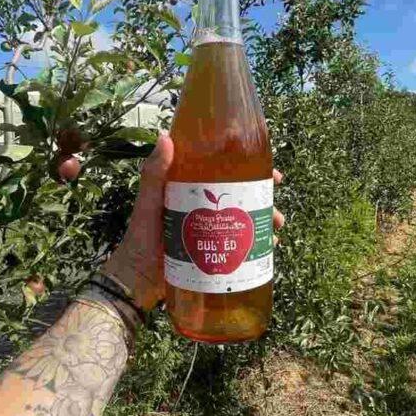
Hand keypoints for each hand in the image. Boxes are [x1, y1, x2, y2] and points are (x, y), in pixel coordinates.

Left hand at [102, 132, 285, 312]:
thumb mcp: (149, 202)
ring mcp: (212, 229)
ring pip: (246, 219)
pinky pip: (241, 244)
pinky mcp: (215, 250)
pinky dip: (256, 244)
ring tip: (276, 230)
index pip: (227, 171)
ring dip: (265, 221)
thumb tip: (165, 136)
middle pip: (243, 196)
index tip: (270, 173)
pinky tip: (269, 248)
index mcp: (192, 188)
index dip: (251, 169)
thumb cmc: (141, 236)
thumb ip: (155, 173)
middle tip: (277, 210)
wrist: (138, 278)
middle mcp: (206, 205)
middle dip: (264, 200)